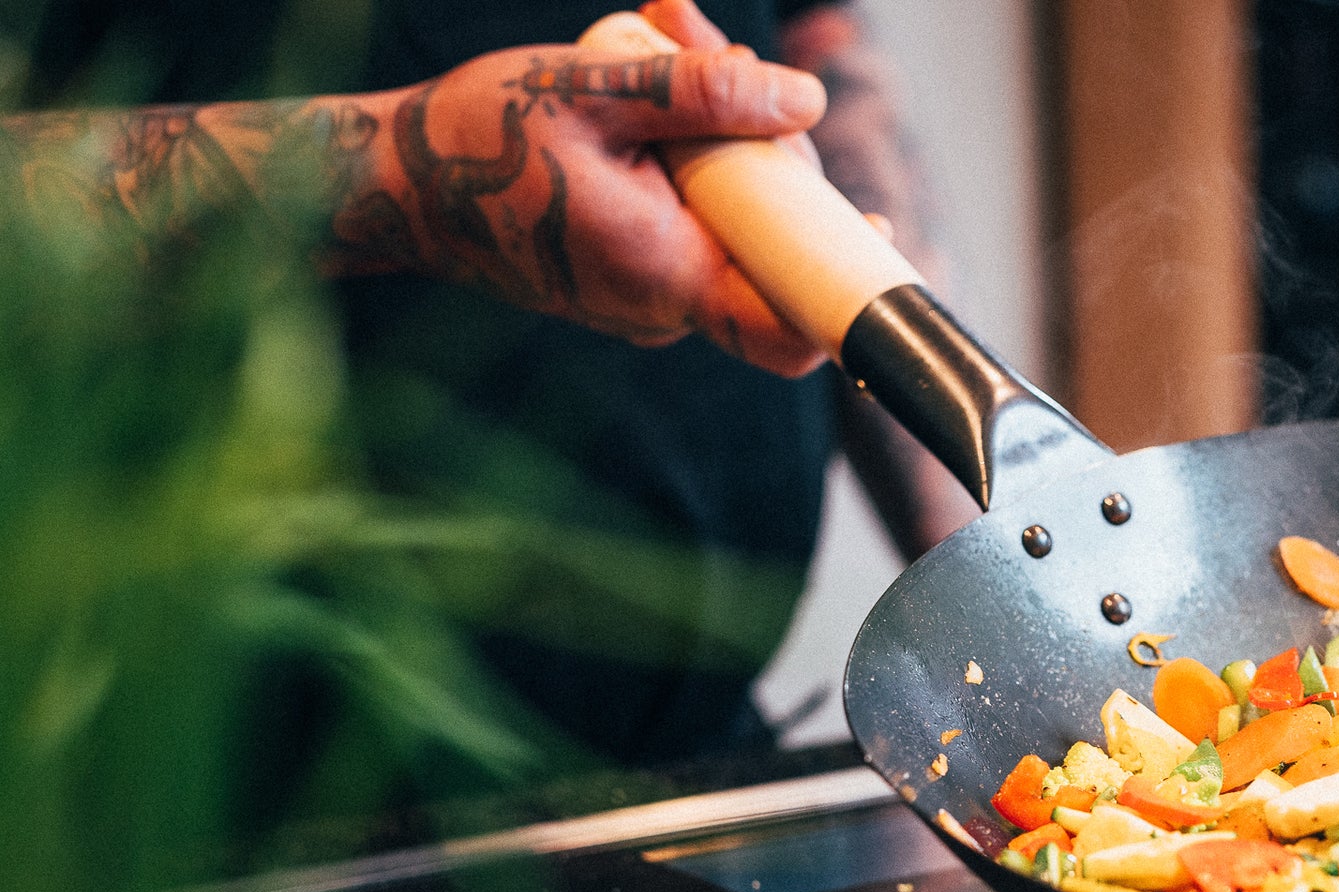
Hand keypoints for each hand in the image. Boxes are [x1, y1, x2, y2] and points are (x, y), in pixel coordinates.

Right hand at [338, 32, 828, 373]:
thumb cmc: (476, 139)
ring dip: (727, 142)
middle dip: (771, 150)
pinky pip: (689, 221)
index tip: (873, 224)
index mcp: (666, 276)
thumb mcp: (591, 92)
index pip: (791, 329)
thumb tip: (806, 102)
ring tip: (673, 38)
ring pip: (731, 228)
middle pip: (770, 250)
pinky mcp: (630, 270)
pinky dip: (690, 161)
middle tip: (717, 52)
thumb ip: (703, 96)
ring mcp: (647, 293)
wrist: (388, 184)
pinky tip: (655, 90)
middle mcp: (664, 304)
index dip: (846, 286)